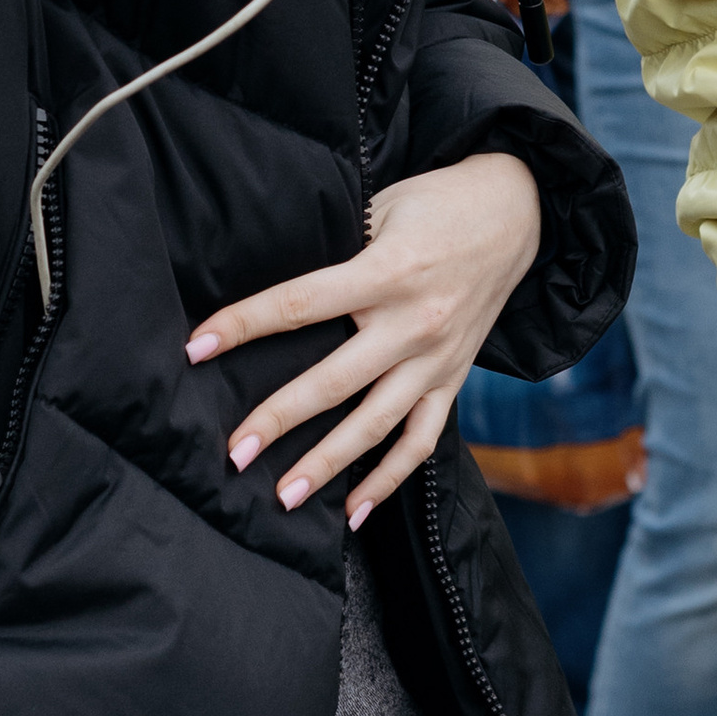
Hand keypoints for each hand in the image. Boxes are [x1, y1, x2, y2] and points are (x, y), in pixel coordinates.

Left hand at [186, 150, 542, 532]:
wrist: (520, 214)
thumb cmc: (438, 202)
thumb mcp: (384, 204)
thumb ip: (339, 246)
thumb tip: (278, 290)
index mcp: (388, 270)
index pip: (300, 303)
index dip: (244, 324)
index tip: (196, 347)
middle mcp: (414, 322)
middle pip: (334, 381)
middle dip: (279, 418)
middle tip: (234, 453)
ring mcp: (437, 358)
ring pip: (376, 424)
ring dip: (328, 464)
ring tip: (285, 497)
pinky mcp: (454, 380)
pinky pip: (421, 440)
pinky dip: (389, 480)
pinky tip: (353, 513)